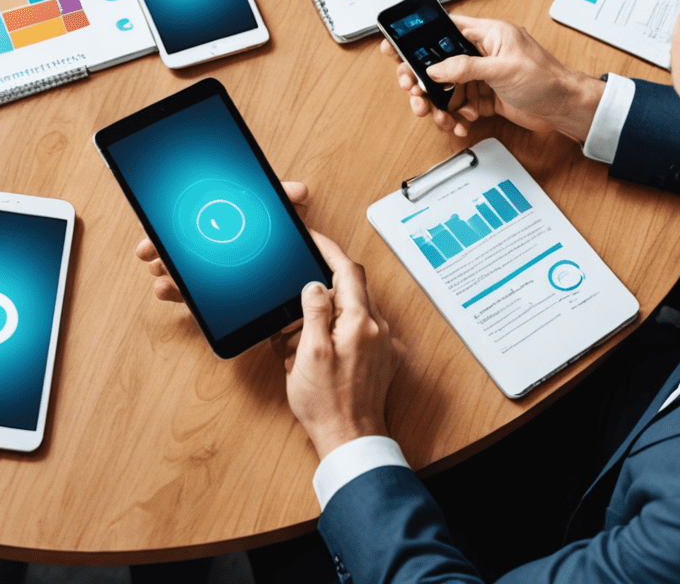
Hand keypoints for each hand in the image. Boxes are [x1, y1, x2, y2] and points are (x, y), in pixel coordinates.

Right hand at [138, 181, 308, 303]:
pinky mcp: (210, 296)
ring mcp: (206, 271)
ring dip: (164, 267)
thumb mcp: (276, 217)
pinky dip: (175, 291)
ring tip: (157, 269)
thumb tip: (300, 191)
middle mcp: (208, 244)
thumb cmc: (275, 239)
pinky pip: (189, 293)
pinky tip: (164, 289)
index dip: (171, 218)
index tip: (152, 221)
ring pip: (178, 267)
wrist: (284, 284)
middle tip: (147, 248)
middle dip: (159, 245)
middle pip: (179, 242)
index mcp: (222, 221)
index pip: (192, 215)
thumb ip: (282, 202)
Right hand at [278, 232, 398, 458]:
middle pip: (351, 288)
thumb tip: (313, 285)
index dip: (328, 249)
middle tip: (298, 297)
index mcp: (361, 322)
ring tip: (302, 334)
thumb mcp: (309, 353)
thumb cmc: (327, 403)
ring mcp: (381, 345)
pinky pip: (358, 329)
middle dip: (323, 286)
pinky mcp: (380, 359)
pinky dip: (337, 328)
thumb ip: (314, 312)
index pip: (347, 270)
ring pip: (354, 309)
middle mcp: (377, 329)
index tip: (313, 237)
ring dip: (328, 311)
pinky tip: (319, 348)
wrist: (350, 441)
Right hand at [380, 14, 604, 141]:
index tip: (395, 47)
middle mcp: (480, 53)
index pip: (443, 29)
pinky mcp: (485, 97)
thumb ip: (465, 67)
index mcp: (485, 34)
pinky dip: (455, 116)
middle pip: (438, 62)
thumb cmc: (546, 79)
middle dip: (422, 80)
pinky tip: (459, 123)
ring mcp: (481, 76)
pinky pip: (459, 106)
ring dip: (437, 104)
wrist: (566, 109)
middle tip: (413, 91)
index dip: (417, 36)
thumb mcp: (502, 68)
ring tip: (436, 116)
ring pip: (446, 88)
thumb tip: (436, 68)